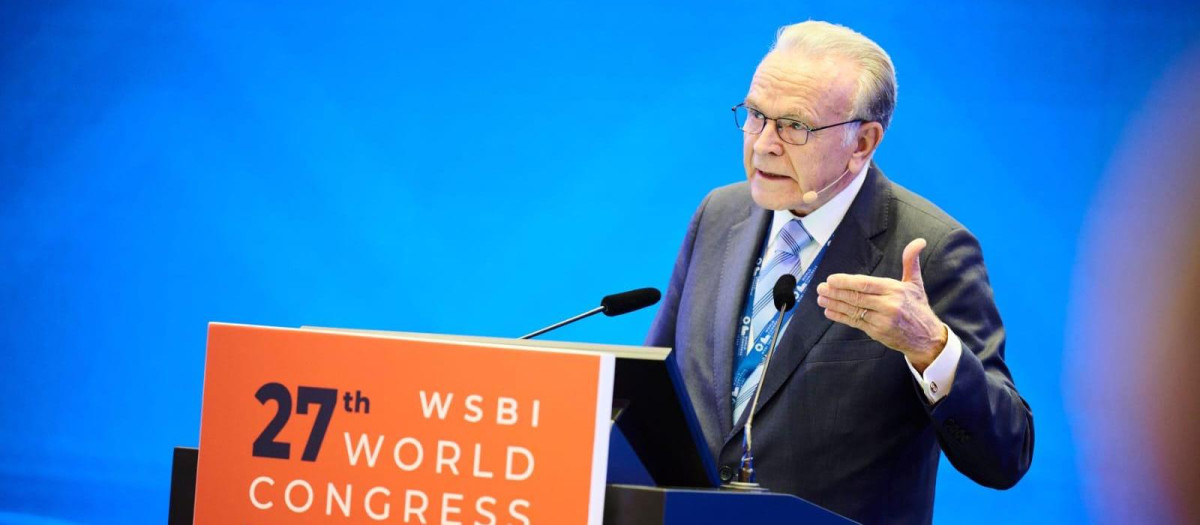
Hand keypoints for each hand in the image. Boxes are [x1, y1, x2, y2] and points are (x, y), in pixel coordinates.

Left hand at [815, 238, 947, 370]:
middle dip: (836, 292)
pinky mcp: (877, 332)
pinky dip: (841, 317)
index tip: (831, 279)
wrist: (927, 338)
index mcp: (895, 290)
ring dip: (835, 304)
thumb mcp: (916, 283)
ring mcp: (882, 320)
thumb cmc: (918, 308)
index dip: (846, 282)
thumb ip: (910, 261)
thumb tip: (918, 241)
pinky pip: (855, 322)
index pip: (866, 284)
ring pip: (853, 310)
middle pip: (857, 297)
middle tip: (820, 288)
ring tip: (821, 298)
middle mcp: (888, 305)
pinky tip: (829, 311)